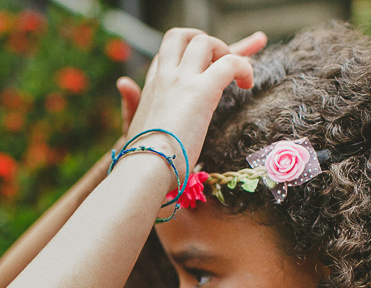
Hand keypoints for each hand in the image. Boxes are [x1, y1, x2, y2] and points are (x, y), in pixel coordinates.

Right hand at [123, 29, 256, 166]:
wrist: (144, 167)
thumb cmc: (141, 158)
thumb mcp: (133, 128)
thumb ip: (130, 104)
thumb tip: (123, 82)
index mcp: (151, 88)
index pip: (167, 55)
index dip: (187, 53)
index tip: (207, 61)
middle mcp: (165, 77)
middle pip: (181, 36)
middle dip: (206, 42)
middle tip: (225, 60)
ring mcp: (182, 81)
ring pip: (205, 42)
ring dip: (227, 52)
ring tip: (237, 76)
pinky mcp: (202, 91)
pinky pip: (230, 63)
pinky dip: (244, 68)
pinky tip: (247, 84)